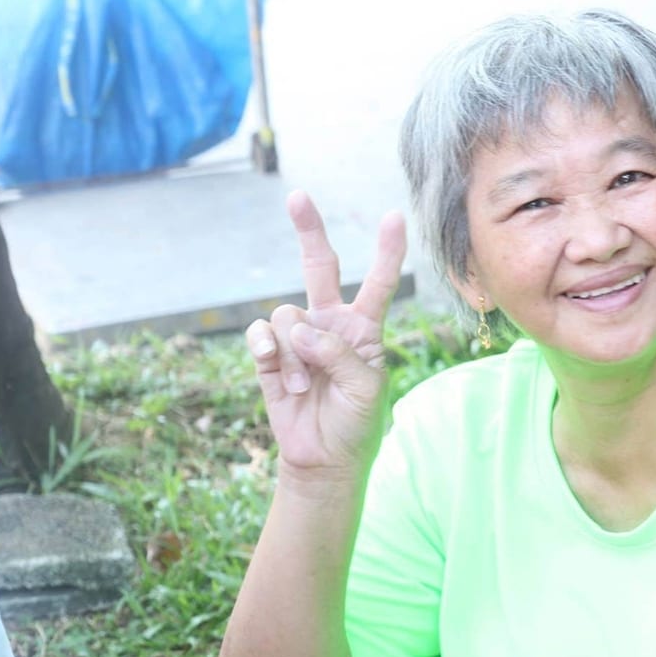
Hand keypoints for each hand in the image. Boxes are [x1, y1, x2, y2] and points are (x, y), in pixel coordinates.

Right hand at [246, 191, 406, 478]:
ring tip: (304, 386)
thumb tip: (300, 330)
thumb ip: (339, 354)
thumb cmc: (356, 425)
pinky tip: (276, 368)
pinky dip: (267, 348)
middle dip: (309, 231)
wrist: (323, 459)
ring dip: (295, 352)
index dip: (387, 251)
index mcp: (365, 329)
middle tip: (297, 196)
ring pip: (288, 315)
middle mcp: (331, 324)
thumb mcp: (365, 389)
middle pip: (320, 267)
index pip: (379, 282)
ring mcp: (299, 337)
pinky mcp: (270, 354)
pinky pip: (261, 332)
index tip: (395, 216)